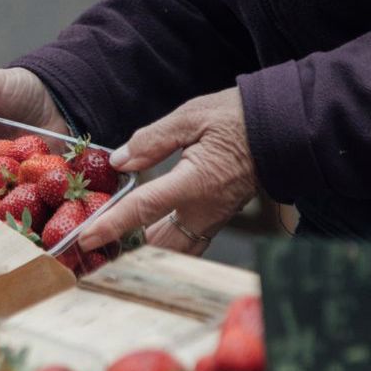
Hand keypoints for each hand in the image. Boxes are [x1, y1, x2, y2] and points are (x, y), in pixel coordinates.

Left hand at [78, 87, 257, 254]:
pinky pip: (188, 243)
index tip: (86, 239)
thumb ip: (152, 140)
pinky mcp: (218, 218)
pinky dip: (163, 246)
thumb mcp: (192, 116)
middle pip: (158, 246)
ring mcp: (213, 218)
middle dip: (126, 253)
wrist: (283, 127)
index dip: (111, 225)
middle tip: (95, 251)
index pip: (143, 209)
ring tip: (114, 248)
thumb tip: (119, 161)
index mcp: (195, 182)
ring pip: (174, 251)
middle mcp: (204, 209)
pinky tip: (144, 238)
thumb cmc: (239, 117)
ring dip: (144, 253)